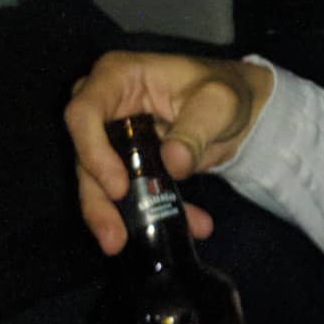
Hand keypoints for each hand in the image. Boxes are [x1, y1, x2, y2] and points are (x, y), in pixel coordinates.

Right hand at [65, 50, 273, 255]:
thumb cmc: (223, 92)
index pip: (83, 112)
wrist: (240, 112)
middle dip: (96, 201)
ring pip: (97, 183)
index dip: (93, 151)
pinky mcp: (125, 166)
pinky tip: (191, 225)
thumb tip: (173, 163)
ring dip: (118, 218)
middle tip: (114, 238)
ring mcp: (111, 138)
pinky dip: (153, 215)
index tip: (118, 187)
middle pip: (83, 155)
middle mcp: (105, 108)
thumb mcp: (218, 103)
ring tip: (130, 246)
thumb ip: (196, 129)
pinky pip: (126, 195)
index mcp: (118, 77)